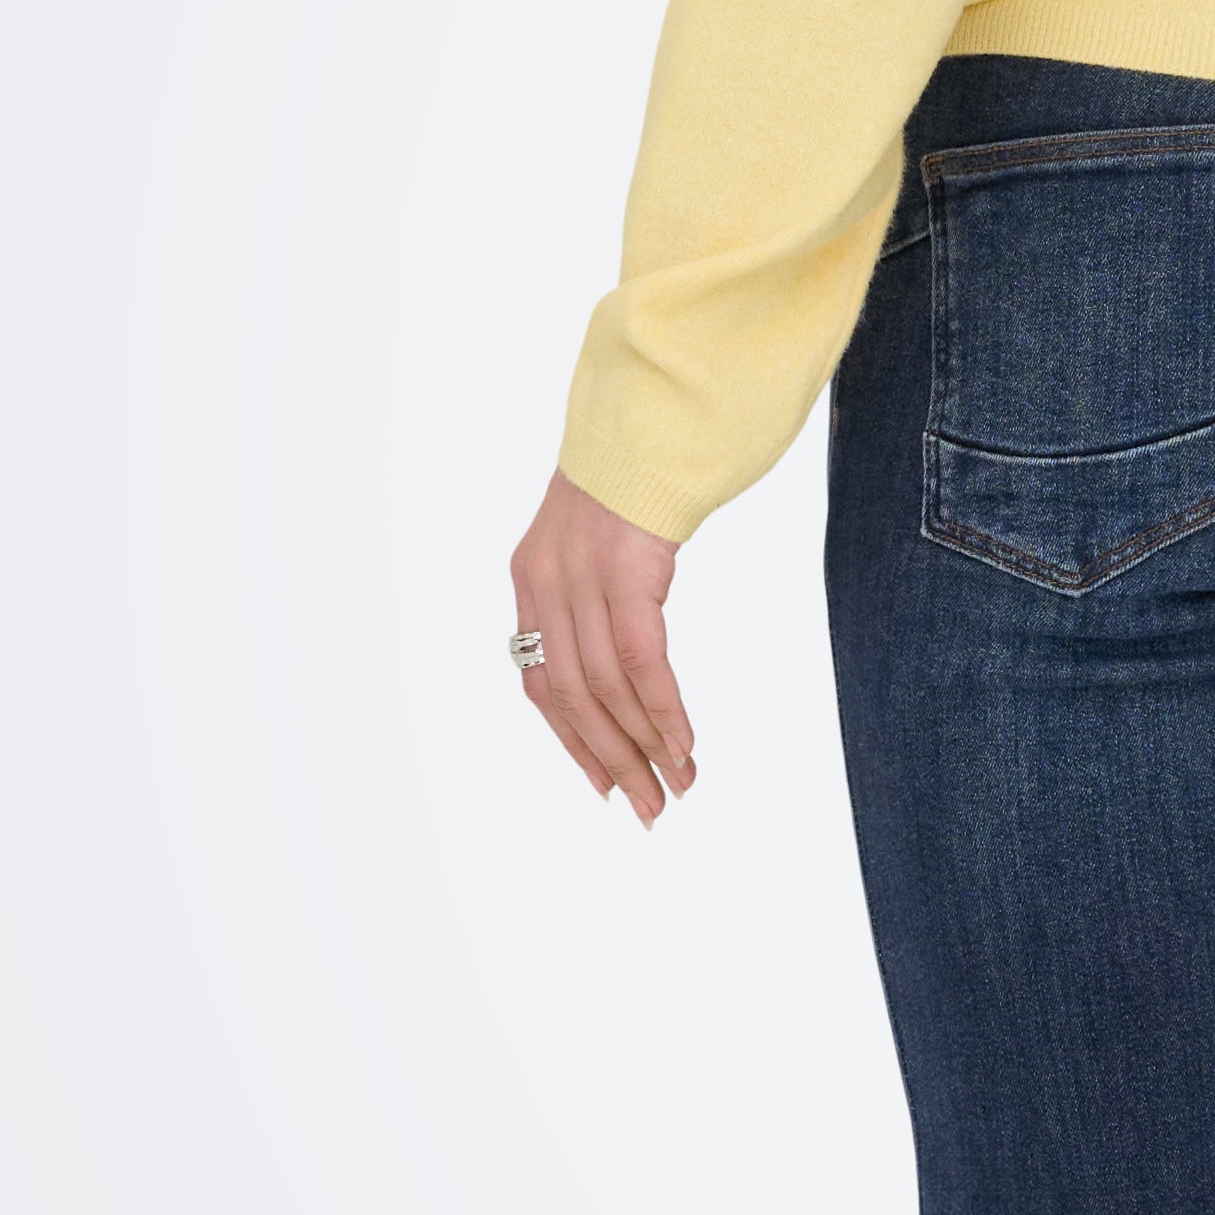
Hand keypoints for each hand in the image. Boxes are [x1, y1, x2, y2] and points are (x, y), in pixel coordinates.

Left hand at [509, 471, 696, 818]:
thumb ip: (598, 589)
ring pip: (605, 689)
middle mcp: (544, 581)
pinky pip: (640, 660)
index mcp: (530, 576)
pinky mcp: (624, 569)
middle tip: (648, 809)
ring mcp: (581, 575)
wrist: (657, 405)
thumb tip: (622, 654)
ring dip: (644, 747)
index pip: (541, 683)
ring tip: (676, 788)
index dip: (573, 742)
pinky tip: (684, 745)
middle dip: (612, 760)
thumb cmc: (641, 468)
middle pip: (572, 697)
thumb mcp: (600, 534)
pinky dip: (664, 710)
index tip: (605, 785)